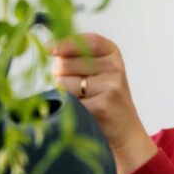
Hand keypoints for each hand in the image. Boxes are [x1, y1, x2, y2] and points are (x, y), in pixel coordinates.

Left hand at [50, 33, 156, 173]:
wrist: (125, 132)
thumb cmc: (103, 97)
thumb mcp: (97, 70)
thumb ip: (76, 56)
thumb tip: (49, 48)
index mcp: (112, 52)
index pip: (82, 41)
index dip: (62, 45)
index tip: (48, 49)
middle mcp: (114, 66)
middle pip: (64, 63)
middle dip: (60, 74)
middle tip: (74, 87)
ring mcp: (110, 85)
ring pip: (63, 83)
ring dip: (63, 93)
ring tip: (81, 100)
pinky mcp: (102, 105)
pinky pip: (68, 101)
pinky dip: (69, 107)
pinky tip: (84, 111)